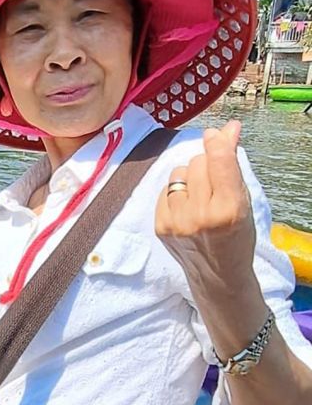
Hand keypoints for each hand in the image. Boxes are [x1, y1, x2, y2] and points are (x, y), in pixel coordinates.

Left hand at [155, 121, 256, 290]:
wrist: (218, 275)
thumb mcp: (244, 202)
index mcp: (229, 210)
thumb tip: (226, 129)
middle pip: (197, 162)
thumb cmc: (236, 237)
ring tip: (200, 197)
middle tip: (215, 182)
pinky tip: (187, 207)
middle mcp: (201, 215)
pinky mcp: (161, 225)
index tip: (217, 132)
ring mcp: (177, 222)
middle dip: (206, 164)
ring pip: (178, 172)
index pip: (219, 161)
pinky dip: (176, 192)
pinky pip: (165, 188)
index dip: (217, 142)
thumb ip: (232, 166)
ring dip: (190, 178)